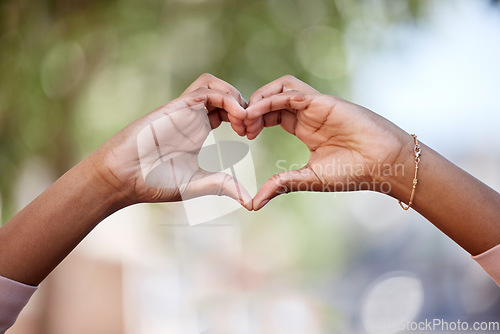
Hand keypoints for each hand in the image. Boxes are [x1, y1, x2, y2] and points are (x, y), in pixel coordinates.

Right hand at [87, 73, 252, 209]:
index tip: (252, 136)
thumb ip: (223, 186)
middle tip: (252, 128)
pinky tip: (237, 115)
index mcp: (200, 130)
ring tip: (244, 119)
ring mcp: (184, 110)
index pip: (228, 110)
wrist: (123, 177)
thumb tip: (249, 202)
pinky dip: (225, 97)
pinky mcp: (176, 107)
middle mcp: (193, 117)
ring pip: (214, 84)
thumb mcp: (199, 184)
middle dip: (244, 105)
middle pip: (224, 93)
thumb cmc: (155, 182)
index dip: (245, 118)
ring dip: (234, 95)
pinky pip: (204, 90)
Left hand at [244, 75, 410, 209]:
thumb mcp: (308, 179)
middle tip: (238, 126)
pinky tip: (257, 111)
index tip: (241, 135)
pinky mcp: (324, 101)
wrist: (383, 164)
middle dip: (251, 109)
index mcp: (304, 128)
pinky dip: (271, 98)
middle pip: (271, 99)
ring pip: (280, 87)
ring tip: (245, 117)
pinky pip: (292, 92)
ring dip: (259, 98)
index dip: (253, 120)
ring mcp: (316, 105)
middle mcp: (308, 114)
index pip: (271, 115)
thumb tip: (253, 204)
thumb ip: (281, 185)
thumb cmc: (352, 172)